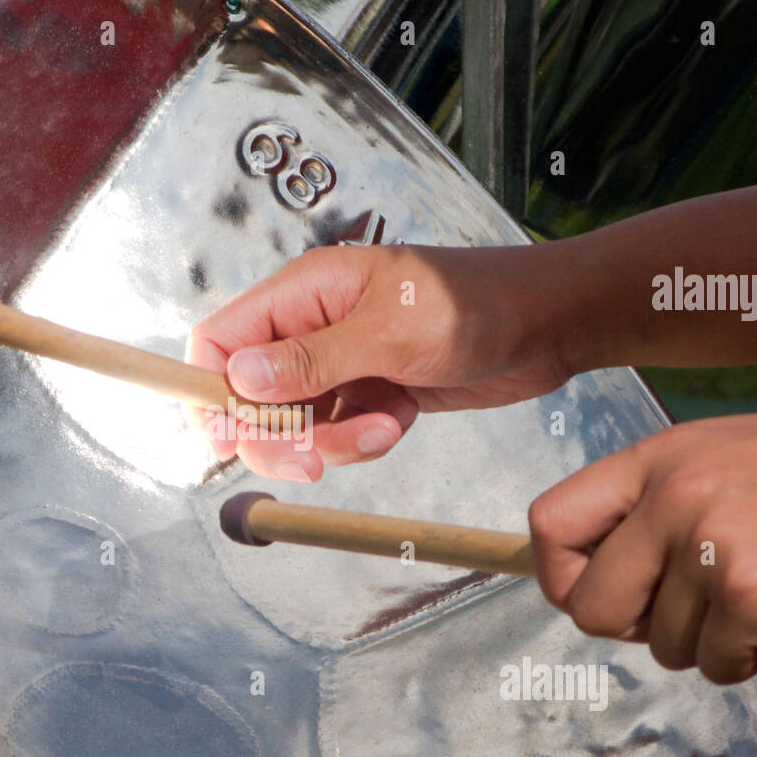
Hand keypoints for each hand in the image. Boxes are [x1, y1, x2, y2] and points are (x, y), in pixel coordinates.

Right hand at [185, 243, 573, 480]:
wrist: (546, 323)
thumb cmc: (473, 305)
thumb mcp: (389, 332)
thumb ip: (311, 360)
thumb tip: (239, 380)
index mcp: (303, 292)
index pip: (220, 340)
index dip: (210, 390)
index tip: (227, 440)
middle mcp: (312, 327)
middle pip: (250, 396)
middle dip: (279, 437)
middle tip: (312, 464)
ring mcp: (340, 362)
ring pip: (297, 424)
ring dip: (333, 442)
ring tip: (386, 426)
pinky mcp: (369, 391)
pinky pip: (338, 433)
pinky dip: (362, 439)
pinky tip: (401, 418)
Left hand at [528, 406, 756, 683]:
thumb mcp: (724, 459)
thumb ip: (658, 504)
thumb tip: (603, 576)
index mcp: (655, 459)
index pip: (548, 523)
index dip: (561, 576)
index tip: (595, 594)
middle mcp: (669, 495)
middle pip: (590, 608)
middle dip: (635, 629)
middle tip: (691, 613)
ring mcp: (707, 543)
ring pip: (662, 648)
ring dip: (710, 641)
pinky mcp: (751, 590)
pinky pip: (715, 666)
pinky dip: (749, 659)